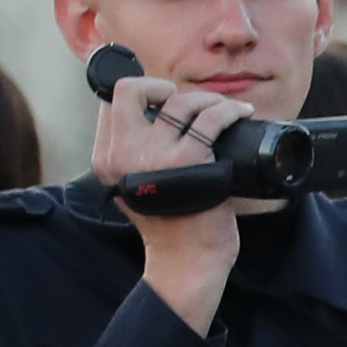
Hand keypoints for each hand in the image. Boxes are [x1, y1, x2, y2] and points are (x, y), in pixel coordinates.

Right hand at [84, 62, 254, 326]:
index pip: (111, 102)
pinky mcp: (190, 160)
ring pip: (180, 100)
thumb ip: (132, 156)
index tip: (161, 102)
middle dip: (160, 86)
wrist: (187, 261)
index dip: (139, 94)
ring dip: (207, 99)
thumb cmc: (170, 226)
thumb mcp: (133, 188)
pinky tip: (240, 113)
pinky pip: (211, 118)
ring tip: (223, 110)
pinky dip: (230, 110)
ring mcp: (156, 155)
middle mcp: (123, 152)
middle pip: (132, 88)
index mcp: (106, 157)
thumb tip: (151, 119)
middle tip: (183, 102)